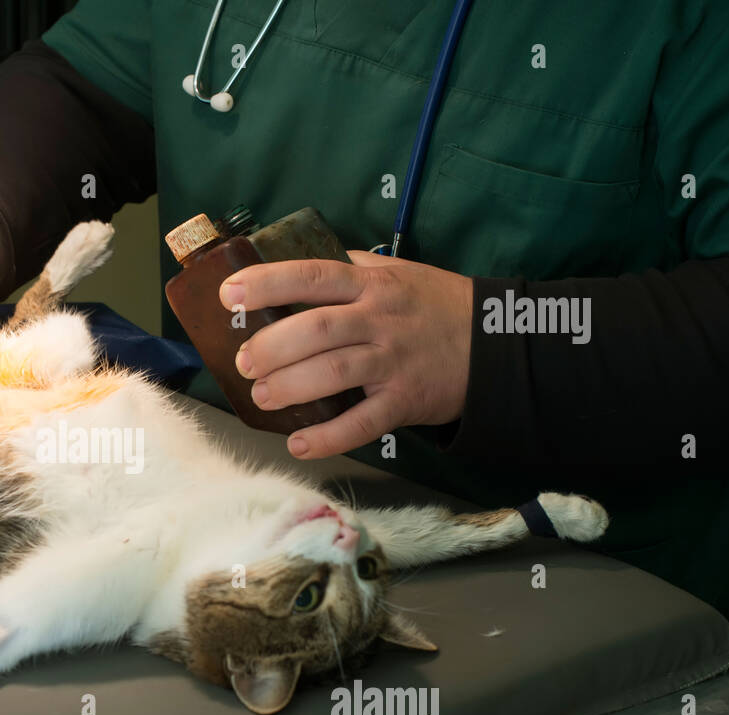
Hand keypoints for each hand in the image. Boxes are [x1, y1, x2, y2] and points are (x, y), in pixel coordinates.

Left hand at [219, 251, 472, 458]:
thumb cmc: (438, 306)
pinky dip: (328, 437)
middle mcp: (380, 320)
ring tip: (262, 397)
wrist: (499, 345)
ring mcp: (393, 362)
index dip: (267, 283)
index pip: (312, 276)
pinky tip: (299, 443)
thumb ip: (352, 268)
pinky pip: (363, 423)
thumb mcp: (399, 273)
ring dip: (291, 386)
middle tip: (245, 361)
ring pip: (334, 372)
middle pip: (316, 329)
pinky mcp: (405, 401)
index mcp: (372, 285)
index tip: (229, 294)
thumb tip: (299, 258)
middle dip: (272, 346)